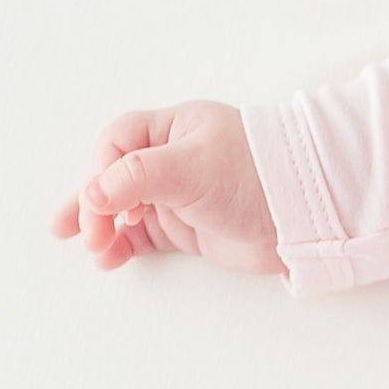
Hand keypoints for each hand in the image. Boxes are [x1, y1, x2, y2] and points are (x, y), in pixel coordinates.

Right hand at [50, 101, 284, 277]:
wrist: (306, 217)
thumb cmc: (256, 175)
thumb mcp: (192, 167)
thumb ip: (138, 177)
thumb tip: (91, 195)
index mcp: (173, 130)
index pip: (118, 144)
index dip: (100, 172)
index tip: (99, 203)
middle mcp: (171, 160)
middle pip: (114, 177)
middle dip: (93, 204)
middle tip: (82, 233)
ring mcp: (179, 196)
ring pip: (124, 210)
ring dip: (103, 228)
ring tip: (92, 250)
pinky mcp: (188, 228)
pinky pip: (143, 235)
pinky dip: (124, 246)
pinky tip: (111, 258)